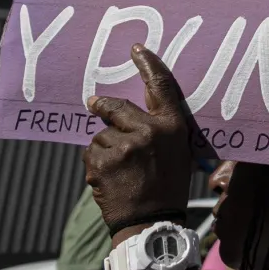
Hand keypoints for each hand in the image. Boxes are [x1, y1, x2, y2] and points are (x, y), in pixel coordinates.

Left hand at [84, 46, 204, 233]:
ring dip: (104, 147)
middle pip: (116, 106)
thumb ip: (159, 130)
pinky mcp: (103, 161)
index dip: (148, 64)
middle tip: (92, 103)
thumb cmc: (167, 185)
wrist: (151, 220)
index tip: (136, 49)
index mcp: (172, 126)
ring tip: (118, 170)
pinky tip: (109, 178)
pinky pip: (91, 152)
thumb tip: (132, 114)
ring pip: (101, 135)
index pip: (160, 86)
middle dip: (102, 106)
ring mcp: (124, 145)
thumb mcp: (177, 152)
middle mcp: (149, 131)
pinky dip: (95, 163)